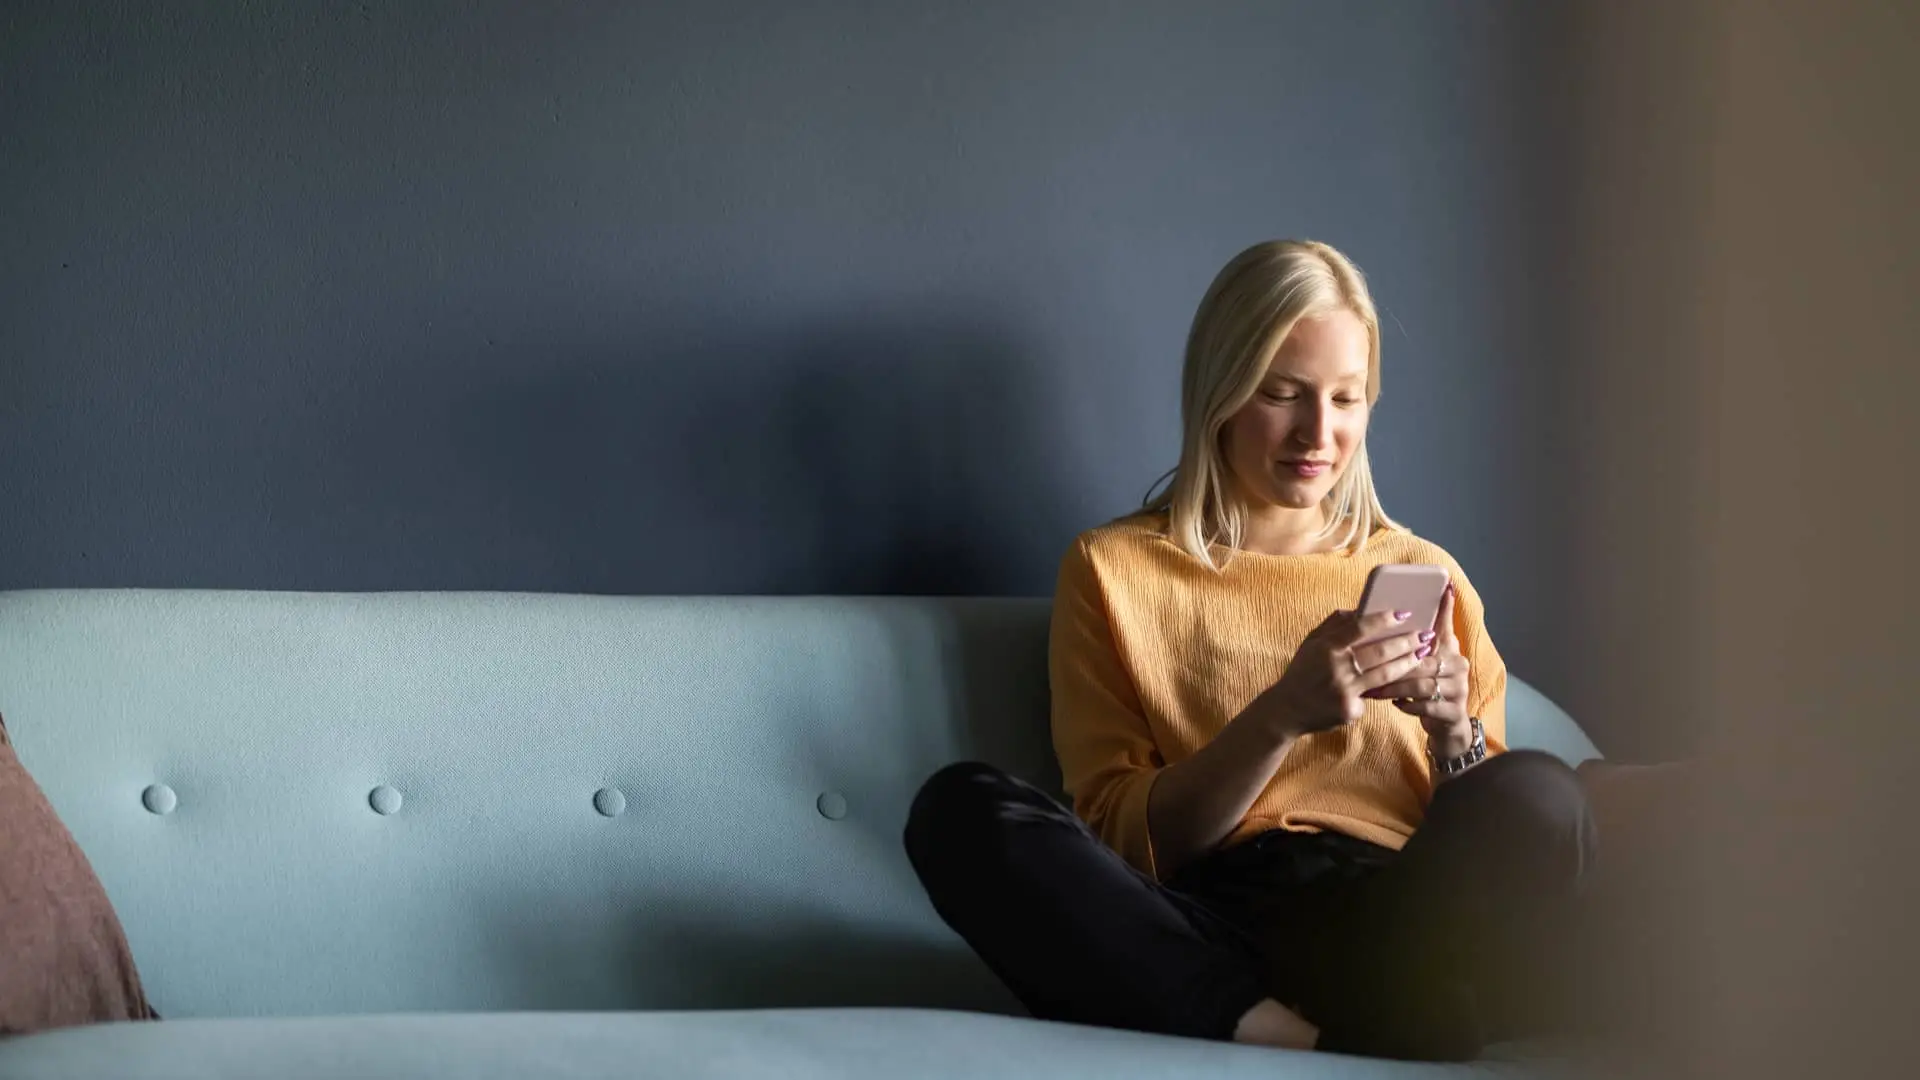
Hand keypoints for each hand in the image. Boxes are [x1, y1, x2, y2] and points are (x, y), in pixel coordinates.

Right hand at [1257, 606, 1432, 738]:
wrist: (1286, 709)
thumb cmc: (1302, 671)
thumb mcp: (1311, 643)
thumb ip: (1334, 624)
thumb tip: (1360, 610)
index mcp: (1326, 647)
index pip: (1360, 628)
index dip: (1384, 619)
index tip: (1404, 613)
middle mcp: (1336, 668)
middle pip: (1380, 652)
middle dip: (1407, 642)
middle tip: (1426, 634)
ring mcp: (1344, 690)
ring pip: (1385, 675)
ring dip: (1408, 663)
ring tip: (1423, 654)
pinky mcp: (1349, 710)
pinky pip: (1372, 697)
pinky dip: (1381, 690)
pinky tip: (1397, 685)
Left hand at [1363, 585, 1471, 749]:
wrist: (1446, 726)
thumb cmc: (1425, 690)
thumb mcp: (1420, 665)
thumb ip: (1408, 646)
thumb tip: (1388, 618)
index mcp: (1448, 649)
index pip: (1446, 624)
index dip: (1446, 607)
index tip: (1445, 587)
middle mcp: (1458, 664)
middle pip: (1423, 658)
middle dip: (1394, 663)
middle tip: (1367, 665)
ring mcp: (1459, 688)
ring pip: (1422, 683)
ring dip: (1395, 687)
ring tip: (1374, 690)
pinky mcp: (1454, 711)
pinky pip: (1427, 706)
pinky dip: (1408, 705)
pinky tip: (1396, 704)